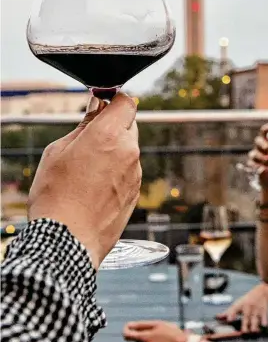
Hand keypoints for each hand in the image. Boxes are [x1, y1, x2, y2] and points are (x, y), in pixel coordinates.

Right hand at [28, 93, 140, 269]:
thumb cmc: (56, 197)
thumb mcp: (58, 152)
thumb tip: (97, 110)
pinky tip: (94, 186)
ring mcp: (135, 174)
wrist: (66, 241)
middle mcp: (129, 151)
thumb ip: (84, 126)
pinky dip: (117, 172)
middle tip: (88, 139)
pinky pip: (129, 171)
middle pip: (129, 125)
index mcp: (109, 135)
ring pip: (129, 150)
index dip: (115, 100)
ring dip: (114, 151)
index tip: (102, 104)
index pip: (126, 102)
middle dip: (113, 126)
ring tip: (86, 170)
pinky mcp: (136, 193)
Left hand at [123, 321, 186, 341]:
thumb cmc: (172, 334)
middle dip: (144, 336)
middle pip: (138, 340)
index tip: (128, 328)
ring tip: (163, 341)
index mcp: (145, 338)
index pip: (127, 335)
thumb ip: (141, 325)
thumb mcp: (158, 324)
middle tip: (157, 334)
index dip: (126, 330)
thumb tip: (129, 326)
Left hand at [216, 284, 267, 332]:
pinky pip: (264, 316)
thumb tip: (217, 317)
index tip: (229, 320)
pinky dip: (265, 320)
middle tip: (243, 332)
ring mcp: (256, 309)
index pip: (235, 309)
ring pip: (255, 318)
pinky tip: (264, 325)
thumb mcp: (237, 304)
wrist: (261, 293)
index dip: (232, 314)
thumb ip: (228, 312)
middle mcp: (248, 307)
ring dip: (254, 325)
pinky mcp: (264, 311)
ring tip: (253, 331)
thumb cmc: (246, 301)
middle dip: (245, 324)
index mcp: (240, 305)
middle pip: (246, 316)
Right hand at [248, 123, 267, 191]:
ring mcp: (256, 156)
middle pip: (258, 141)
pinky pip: (252, 165)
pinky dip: (258, 166)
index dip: (267, 128)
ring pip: (254, 154)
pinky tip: (265, 169)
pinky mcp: (253, 166)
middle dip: (262, 144)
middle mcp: (260, 147)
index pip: (265, 131)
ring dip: (261, 157)